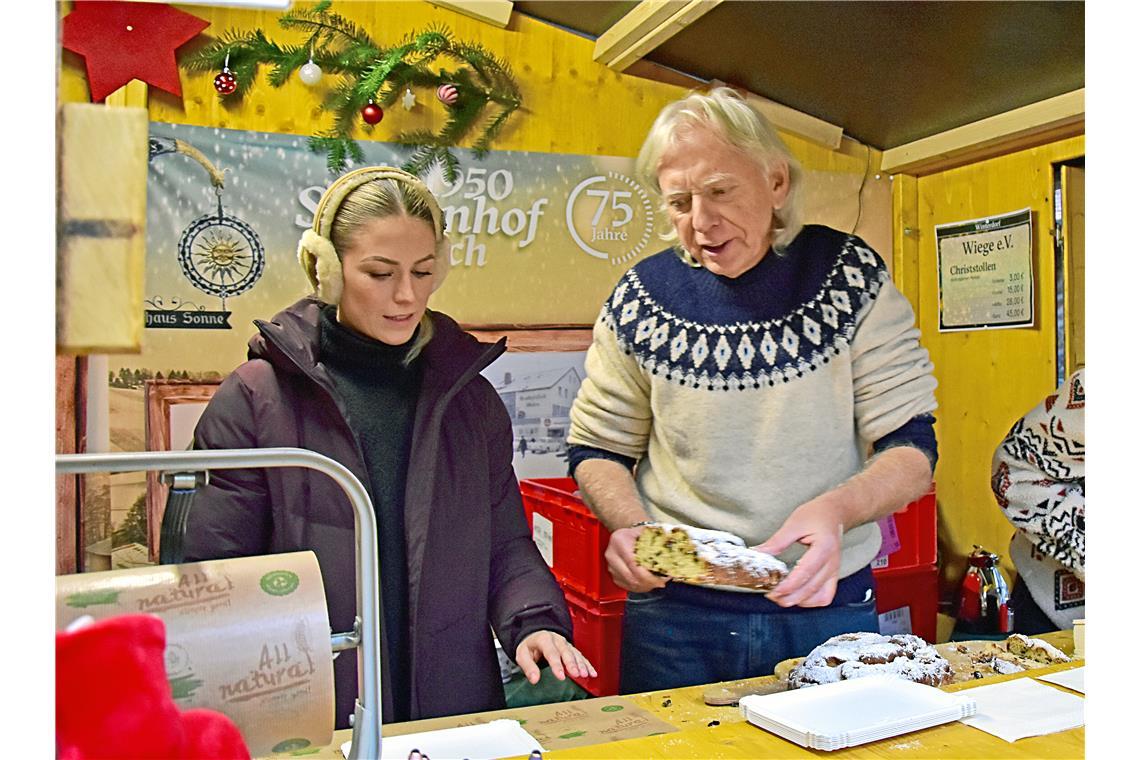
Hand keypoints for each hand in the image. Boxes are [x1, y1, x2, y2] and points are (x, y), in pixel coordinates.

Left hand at [515, 631, 597, 683]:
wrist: (535, 635)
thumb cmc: (529, 647)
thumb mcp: (522, 655)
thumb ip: (528, 667)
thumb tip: (534, 679)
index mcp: (544, 639)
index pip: (551, 652)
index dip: (556, 665)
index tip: (561, 676)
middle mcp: (557, 640)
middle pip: (566, 651)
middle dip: (572, 663)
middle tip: (577, 674)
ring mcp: (565, 644)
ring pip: (575, 653)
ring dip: (581, 664)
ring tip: (586, 674)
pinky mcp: (571, 649)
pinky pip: (581, 656)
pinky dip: (587, 664)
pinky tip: (593, 673)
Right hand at [605, 527, 667, 592]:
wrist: (626, 535)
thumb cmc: (639, 534)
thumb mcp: (648, 532)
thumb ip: (659, 542)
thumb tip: (674, 554)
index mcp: (620, 541)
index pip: (634, 564)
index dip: (648, 575)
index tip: (662, 579)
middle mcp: (611, 554)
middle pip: (631, 576)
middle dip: (649, 583)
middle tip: (662, 583)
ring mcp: (610, 566)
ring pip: (630, 583)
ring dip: (645, 586)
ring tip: (657, 582)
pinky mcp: (612, 574)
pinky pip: (627, 586)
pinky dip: (639, 587)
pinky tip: (648, 583)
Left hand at [755, 493, 846, 607]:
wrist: (834, 513)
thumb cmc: (817, 515)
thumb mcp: (794, 523)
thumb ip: (777, 542)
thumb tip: (758, 554)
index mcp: (824, 547)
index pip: (806, 572)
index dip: (789, 585)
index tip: (773, 591)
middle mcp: (832, 562)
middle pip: (812, 589)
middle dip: (790, 597)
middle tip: (771, 595)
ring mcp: (835, 570)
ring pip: (820, 597)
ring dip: (800, 601)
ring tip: (782, 597)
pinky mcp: (833, 575)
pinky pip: (825, 596)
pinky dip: (811, 600)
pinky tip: (797, 596)